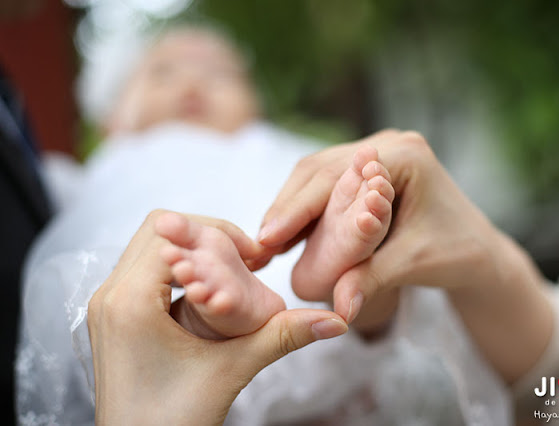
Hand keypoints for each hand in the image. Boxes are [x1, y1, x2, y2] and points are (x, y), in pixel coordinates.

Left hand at [88, 209, 347, 425]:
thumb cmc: (171, 422)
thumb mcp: (232, 370)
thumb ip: (283, 336)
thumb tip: (334, 322)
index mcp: (130, 301)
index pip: (170, 233)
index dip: (216, 234)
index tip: (253, 257)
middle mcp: (109, 296)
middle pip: (154, 230)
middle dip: (204, 236)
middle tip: (243, 260)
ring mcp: (104, 306)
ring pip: (146, 248)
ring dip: (189, 251)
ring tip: (228, 272)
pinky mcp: (110, 318)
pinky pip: (140, 271)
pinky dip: (175, 269)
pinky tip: (205, 290)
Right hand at [259, 131, 552, 381]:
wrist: (478, 252)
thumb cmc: (455, 254)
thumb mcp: (411, 264)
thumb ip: (370, 280)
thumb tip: (339, 311)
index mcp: (405, 155)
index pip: (335, 177)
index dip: (297, 208)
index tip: (267, 238)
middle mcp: (390, 144)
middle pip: (320, 168)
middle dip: (287, 206)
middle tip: (259, 242)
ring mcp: (380, 152)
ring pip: (318, 172)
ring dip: (291, 205)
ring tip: (266, 240)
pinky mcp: (373, 168)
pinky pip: (328, 181)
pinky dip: (306, 206)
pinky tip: (288, 231)